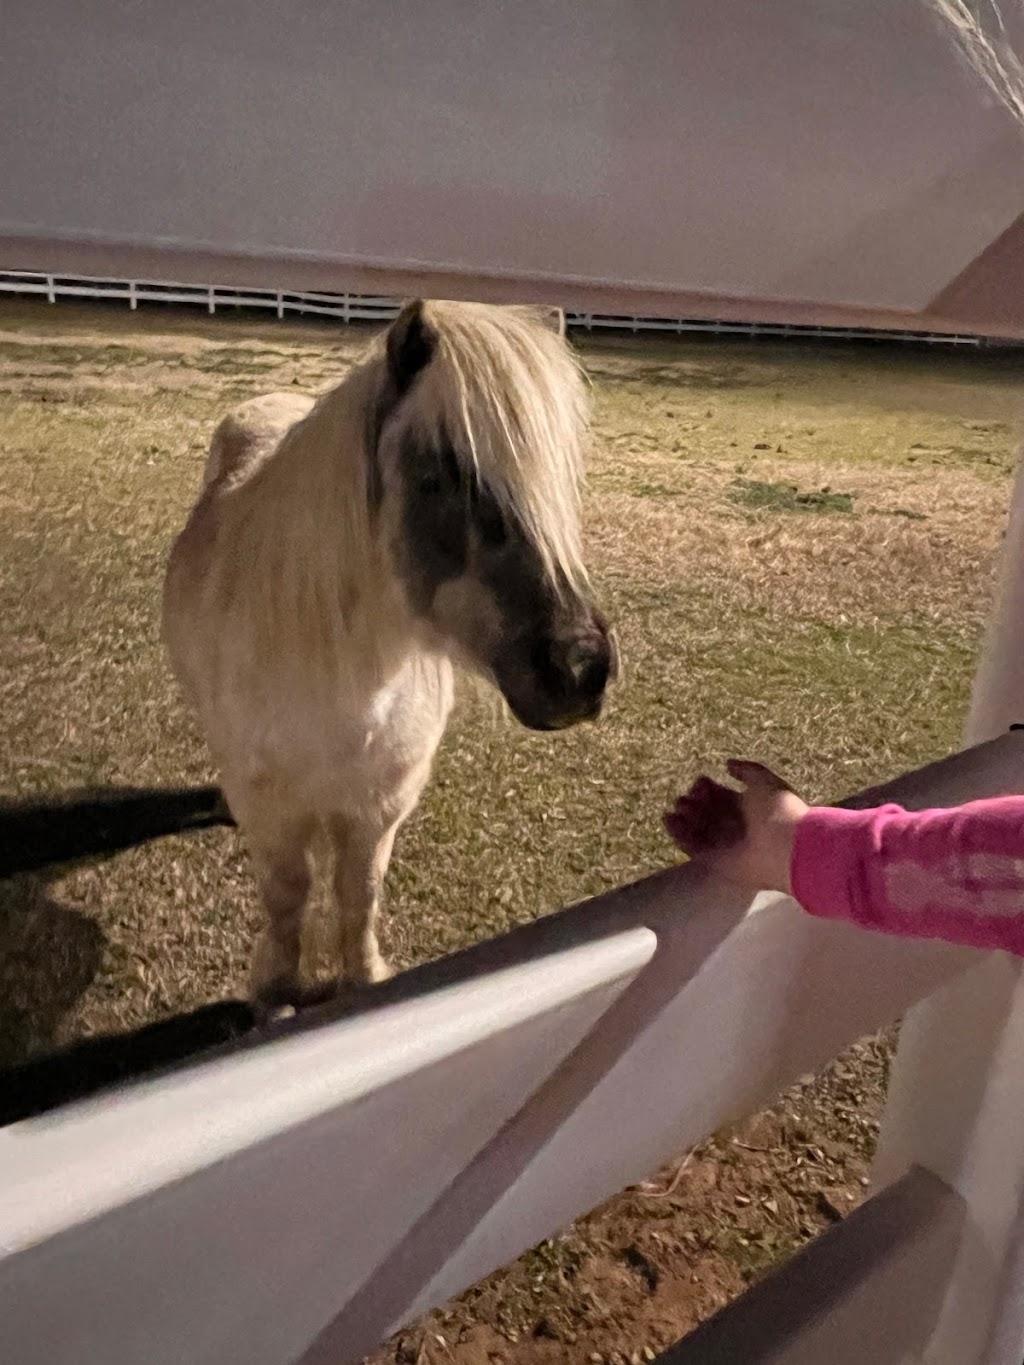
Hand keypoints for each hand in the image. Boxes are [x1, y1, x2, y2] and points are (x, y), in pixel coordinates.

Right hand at [663, 759, 808, 894]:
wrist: (786, 846)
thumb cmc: (778, 810)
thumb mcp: (765, 780)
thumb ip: (747, 770)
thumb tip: (727, 764)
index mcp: (750, 808)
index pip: (723, 797)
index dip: (709, 788)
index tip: (700, 781)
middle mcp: (737, 828)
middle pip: (709, 814)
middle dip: (695, 803)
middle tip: (685, 798)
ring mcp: (727, 847)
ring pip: (699, 831)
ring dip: (684, 819)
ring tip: (674, 809)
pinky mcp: (717, 863)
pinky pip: (693, 849)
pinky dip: (680, 836)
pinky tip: (669, 821)